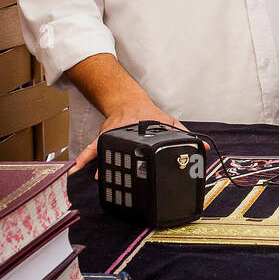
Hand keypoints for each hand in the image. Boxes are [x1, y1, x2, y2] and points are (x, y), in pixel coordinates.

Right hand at [71, 98, 190, 174]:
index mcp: (141, 130)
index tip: (141, 161)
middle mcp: (125, 132)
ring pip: (104, 149)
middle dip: (116, 163)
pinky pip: (90, 149)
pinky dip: (83, 158)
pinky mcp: (104, 138)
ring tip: (96, 177)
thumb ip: (184, 135)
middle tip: (113, 176)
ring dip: (98, 163)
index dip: (142, 151)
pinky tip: (75, 169)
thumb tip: (203, 148)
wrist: (129, 102)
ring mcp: (112, 135)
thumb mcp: (168, 123)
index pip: (143, 142)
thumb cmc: (149, 115)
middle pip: (120, 148)